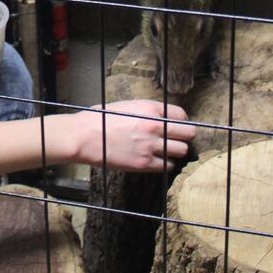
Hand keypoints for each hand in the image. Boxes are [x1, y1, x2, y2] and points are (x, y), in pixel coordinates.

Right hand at [62, 100, 194, 171]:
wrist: (83, 136)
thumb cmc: (99, 119)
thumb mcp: (126, 106)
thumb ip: (147, 112)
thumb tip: (161, 118)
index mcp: (150, 108)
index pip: (182, 115)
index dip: (180, 121)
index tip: (176, 126)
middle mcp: (155, 126)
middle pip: (188, 134)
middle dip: (183, 137)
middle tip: (176, 139)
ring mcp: (151, 146)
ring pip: (181, 151)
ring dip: (175, 151)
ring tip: (165, 151)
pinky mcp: (144, 163)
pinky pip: (167, 166)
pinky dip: (164, 164)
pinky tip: (156, 160)